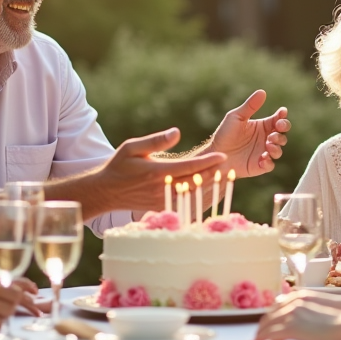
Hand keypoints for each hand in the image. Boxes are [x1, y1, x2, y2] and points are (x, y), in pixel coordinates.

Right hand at [100, 129, 226, 210]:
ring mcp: (164, 200)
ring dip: (212, 186)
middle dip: (215, 173)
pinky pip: (187, 202)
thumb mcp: (133, 147)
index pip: (190, 166)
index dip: (208, 161)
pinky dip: (201, 196)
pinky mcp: (163, 207)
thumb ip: (156, 140)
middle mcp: (163, 188)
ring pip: (194, 193)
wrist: (108, 192)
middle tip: (232, 166)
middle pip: (197, 181)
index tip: (224, 156)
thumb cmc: (120, 165)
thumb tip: (177, 132)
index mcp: (158, 171)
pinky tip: (213, 190)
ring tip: (228, 177)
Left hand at [204, 90, 290, 177]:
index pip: (278, 120)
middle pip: (282, 135)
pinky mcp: (259, 166)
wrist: (215, 154)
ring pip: (279, 150)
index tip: (282, 113)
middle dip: (282, 132)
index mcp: (262, 126)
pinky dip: (269, 162)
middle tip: (274, 132)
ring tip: (268, 144)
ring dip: (277, 147)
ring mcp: (263, 153)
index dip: (282, 116)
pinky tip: (263, 158)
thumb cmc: (225, 134)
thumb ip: (250, 106)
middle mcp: (265, 139)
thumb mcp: (236, 117)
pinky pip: (270, 165)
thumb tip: (262, 91)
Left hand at [252, 295, 340, 339]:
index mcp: (298, 296)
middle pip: (268, 315)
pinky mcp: (291, 327)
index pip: (276, 307)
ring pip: (267, 325)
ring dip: (259, 335)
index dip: (269, 318)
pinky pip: (270, 334)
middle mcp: (292, 302)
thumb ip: (304, 310)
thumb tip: (297, 321)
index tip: (264, 327)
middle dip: (261, 327)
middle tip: (256, 337)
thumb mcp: (317, 308)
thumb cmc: (336, 319)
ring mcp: (291, 314)